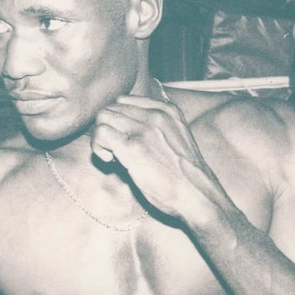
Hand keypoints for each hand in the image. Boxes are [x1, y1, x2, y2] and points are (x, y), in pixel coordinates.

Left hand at [91, 95, 220, 218]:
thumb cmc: (184, 174)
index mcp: (167, 110)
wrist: (196, 194)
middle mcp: (155, 114)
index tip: (124, 139)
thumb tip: (126, 127)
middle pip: (112, 107)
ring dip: (101, 137)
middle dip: (108, 128)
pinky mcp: (133, 147)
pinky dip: (98, 147)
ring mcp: (144, 130)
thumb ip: (155, 126)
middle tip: (115, 150)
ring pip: (103, 116)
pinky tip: (110, 161)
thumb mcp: (176, 137)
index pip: (125, 100)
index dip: (118, 120)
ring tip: (112, 155)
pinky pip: (101, 133)